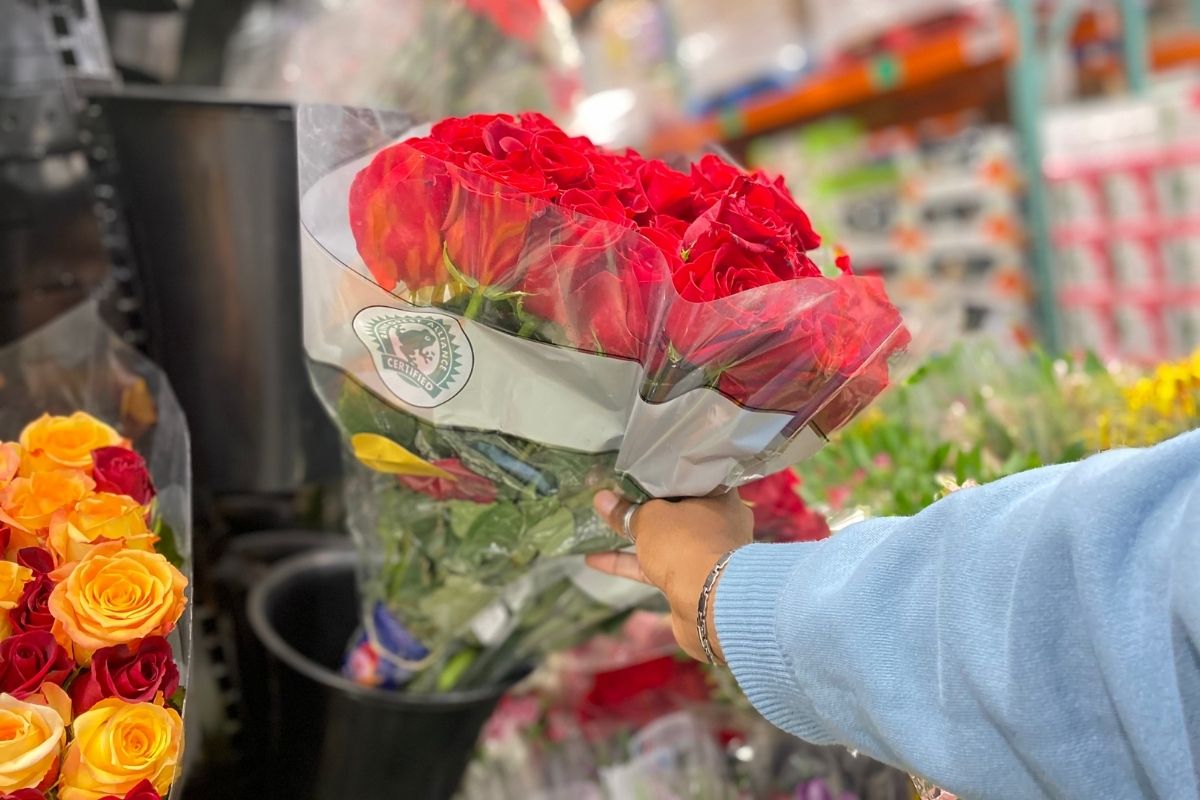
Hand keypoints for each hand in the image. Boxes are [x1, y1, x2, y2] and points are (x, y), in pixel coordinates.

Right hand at [586, 489, 752, 662]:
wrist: (709, 604)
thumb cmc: (686, 544)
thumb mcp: (650, 520)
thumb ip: (626, 511)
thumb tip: (601, 499)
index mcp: (719, 498)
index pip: (690, 478)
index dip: (661, 474)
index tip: (635, 470)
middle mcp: (717, 523)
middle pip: (675, 509)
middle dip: (643, 505)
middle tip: (613, 493)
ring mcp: (702, 553)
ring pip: (663, 539)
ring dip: (631, 534)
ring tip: (599, 518)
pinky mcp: (688, 580)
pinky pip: (655, 565)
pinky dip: (628, 562)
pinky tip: (594, 559)